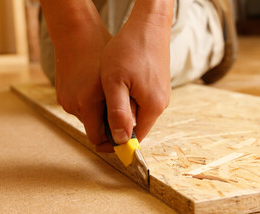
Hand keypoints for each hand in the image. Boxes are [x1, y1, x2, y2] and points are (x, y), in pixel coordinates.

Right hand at [53, 8, 113, 151]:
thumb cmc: (101, 53)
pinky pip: (81, 106)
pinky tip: (99, 89)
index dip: (112, 140)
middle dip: (109, 123)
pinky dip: (92, 102)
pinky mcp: (61, 94)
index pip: (98, 138)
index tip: (124, 138)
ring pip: (88, 116)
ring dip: (101, 111)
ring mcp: (64, 100)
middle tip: (124, 112)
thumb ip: (121, 110)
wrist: (77, 33)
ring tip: (111, 96)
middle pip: (94, 127)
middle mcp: (72, 105)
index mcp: (86, 104)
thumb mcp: (116, 82)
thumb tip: (128, 134)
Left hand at [100, 10, 171, 143]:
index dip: (116, 143)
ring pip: (138, 113)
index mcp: (152, 107)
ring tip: (105, 101)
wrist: (148, 25)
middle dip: (117, 127)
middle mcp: (161, 103)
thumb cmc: (129, 49)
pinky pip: (142, 102)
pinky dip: (128, 101)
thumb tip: (120, 140)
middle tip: (98, 117)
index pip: (135, 138)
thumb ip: (118, 113)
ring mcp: (161, 94)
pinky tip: (117, 89)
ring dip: (121, 113)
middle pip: (137, 127)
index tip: (100, 142)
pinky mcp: (158, 85)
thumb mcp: (115, 82)